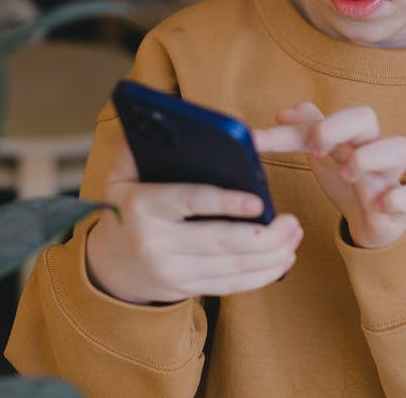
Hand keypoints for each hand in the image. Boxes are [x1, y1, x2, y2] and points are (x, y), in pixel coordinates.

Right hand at [85, 137, 302, 304]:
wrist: (109, 263)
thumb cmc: (128, 204)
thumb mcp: (123, 173)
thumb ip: (143, 144)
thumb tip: (170, 117)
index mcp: (142, 205)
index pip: (189, 201)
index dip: (225, 203)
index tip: (258, 201)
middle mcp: (155, 242)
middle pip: (219, 241)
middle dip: (264, 235)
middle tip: (293, 221)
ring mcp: (172, 271)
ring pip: (231, 266)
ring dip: (271, 254)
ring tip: (295, 235)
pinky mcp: (186, 289)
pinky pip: (230, 286)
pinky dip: (261, 276)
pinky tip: (283, 260)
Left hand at [255, 103, 405, 248]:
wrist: (375, 223)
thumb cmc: (350, 183)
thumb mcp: (324, 156)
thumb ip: (305, 132)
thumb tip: (283, 112)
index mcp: (350, 136)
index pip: (322, 116)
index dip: (293, 125)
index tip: (261, 140)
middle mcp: (372, 148)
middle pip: (365, 116)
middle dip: (336, 127)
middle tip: (314, 150)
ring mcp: (392, 175)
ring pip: (399, 147)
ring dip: (369, 157)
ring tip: (348, 174)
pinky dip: (399, 197)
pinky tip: (379, 204)